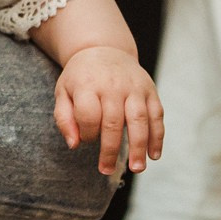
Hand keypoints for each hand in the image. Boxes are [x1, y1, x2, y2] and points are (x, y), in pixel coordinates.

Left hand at [53, 46, 163, 176]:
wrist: (103, 49)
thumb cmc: (80, 77)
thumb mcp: (63, 92)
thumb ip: (64, 118)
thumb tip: (74, 145)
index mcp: (88, 85)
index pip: (88, 115)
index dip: (87, 133)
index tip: (86, 141)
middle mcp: (113, 85)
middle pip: (113, 122)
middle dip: (110, 150)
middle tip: (106, 170)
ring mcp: (134, 87)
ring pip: (139, 120)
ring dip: (139, 146)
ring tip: (137, 168)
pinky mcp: (150, 90)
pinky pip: (156, 115)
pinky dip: (157, 136)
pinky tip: (154, 155)